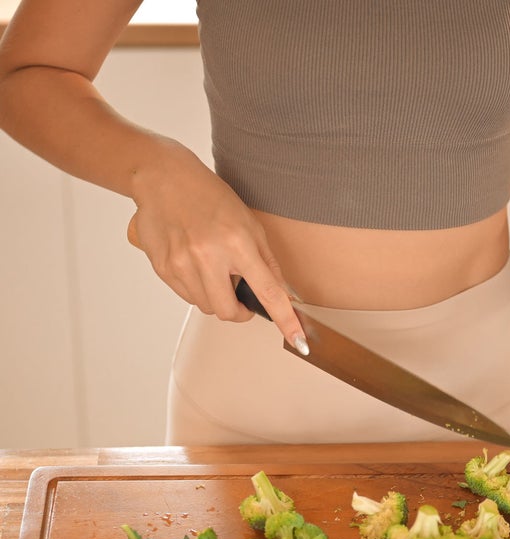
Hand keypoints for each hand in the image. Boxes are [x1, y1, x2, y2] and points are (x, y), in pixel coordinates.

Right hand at [126, 138, 306, 350]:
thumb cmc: (209, 197)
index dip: (285, 320)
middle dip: (238, 310)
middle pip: (229, 312)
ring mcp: (183, 264)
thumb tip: (284, 295)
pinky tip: (193, 263)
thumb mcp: (248, 223)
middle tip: (239, 293)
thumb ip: (267, 262)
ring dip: (215, 297)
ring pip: (207, 307)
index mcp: (237, 243)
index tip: (299, 340)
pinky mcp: (164, 269)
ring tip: (212, 268)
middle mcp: (209, 256)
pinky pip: (187, 297)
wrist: (163, 179)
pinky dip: (196, 288)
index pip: (267, 291)